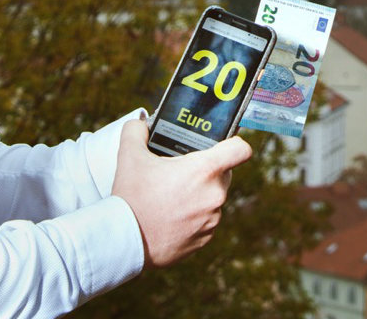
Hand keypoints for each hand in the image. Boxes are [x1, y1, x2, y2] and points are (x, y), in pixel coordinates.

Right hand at [112, 118, 252, 266]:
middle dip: (207, 171)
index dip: (234, 143)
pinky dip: (194, 217)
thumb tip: (141, 124)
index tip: (222, 144)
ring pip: (214, 198)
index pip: (241, 150)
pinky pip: (206, 221)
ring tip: (172, 196)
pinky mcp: (205, 239)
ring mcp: (212, 220)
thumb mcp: (129, 156)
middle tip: (182, 171)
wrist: (125, 242)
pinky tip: (172, 217)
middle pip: (224, 173)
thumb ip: (136, 131)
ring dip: (200, 195)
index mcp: (204, 171)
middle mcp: (215, 195)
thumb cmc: (131, 198)